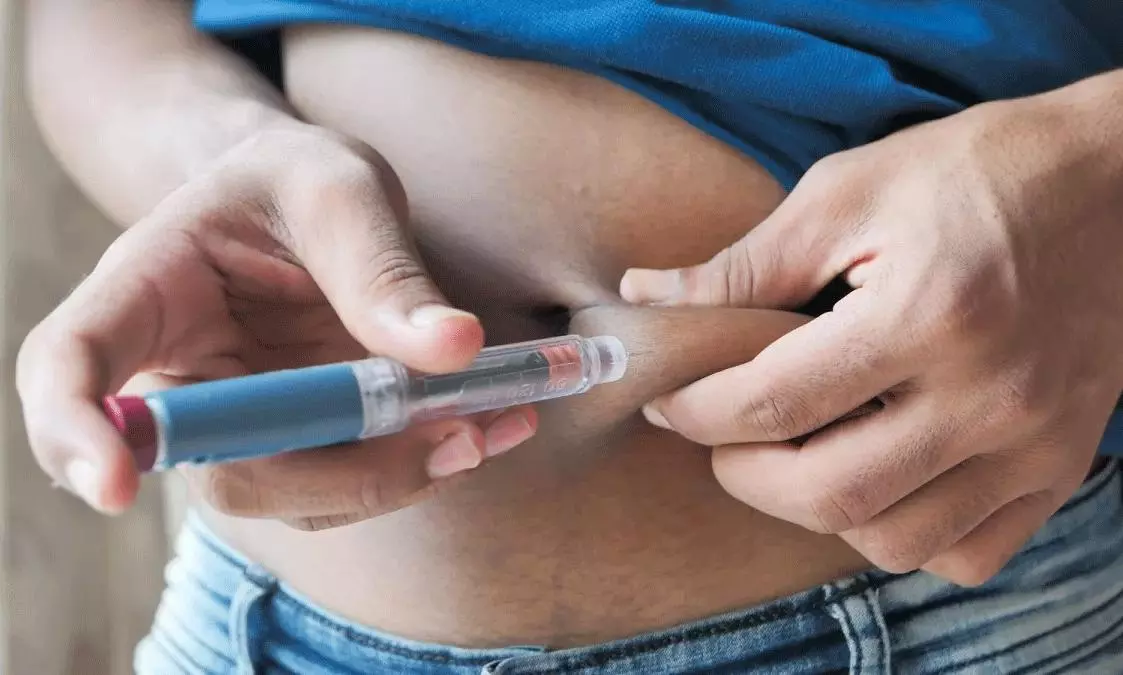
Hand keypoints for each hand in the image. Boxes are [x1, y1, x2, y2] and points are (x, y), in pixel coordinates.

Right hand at [17, 125, 536, 529]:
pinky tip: (485, 425)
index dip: (75, 435)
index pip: (71, 366)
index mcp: (145, 288)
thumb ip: (383, 266)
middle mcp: (179, 373)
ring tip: (491, 424)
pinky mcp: (298, 441)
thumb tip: (454, 349)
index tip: (111, 488)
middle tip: (456, 439)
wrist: (309, 199)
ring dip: (399, 476)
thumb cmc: (299, 177)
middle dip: (340, 473)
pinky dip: (420, 465)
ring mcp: (240, 420)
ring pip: (295, 493)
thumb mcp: (342, 189)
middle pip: (219, 465)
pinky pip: (346, 482)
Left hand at [621, 84, 1122, 584]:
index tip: (670, 399)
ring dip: (817, 511)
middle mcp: (990, 395)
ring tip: (796, 454)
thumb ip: (744, 264)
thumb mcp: (849, 192)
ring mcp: (1036, 443)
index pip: (776, 403)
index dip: (697, 411)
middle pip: (829, 495)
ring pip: (894, 541)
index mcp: (928, 313)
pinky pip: (970, 553)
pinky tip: (880, 479)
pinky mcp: (1063, 465)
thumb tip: (647, 297)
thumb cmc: (978, 170)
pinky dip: (906, 535)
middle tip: (721, 435)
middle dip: (743, 475)